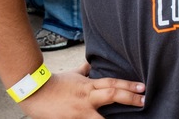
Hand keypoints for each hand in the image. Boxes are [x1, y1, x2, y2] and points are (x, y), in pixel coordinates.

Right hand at [19, 62, 144, 117]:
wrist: (34, 93)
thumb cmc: (54, 83)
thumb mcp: (73, 74)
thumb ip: (84, 71)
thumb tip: (91, 64)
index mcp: (89, 85)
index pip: (113, 83)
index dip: (128, 85)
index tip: (142, 87)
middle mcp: (87, 98)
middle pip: (112, 95)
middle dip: (130, 98)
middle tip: (144, 100)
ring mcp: (80, 112)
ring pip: (101, 118)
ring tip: (130, 118)